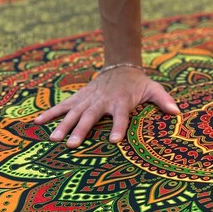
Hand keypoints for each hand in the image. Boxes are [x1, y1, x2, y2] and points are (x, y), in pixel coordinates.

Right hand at [33, 67, 179, 147]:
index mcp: (121, 102)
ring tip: (53, 139)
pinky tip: (35, 122)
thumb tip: (177, 112)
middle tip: (72, 144)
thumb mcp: (153, 89)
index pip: (121, 116)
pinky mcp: (78, 98)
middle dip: (81, 130)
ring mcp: (88, 100)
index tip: (115, 141)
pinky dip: (49, 113)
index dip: (119, 127)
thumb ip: (164, 100)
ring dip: (63, 125)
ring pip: (74, 113)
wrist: (120, 67)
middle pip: (91, 117)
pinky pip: (62, 106)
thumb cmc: (138, 84)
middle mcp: (102, 102)